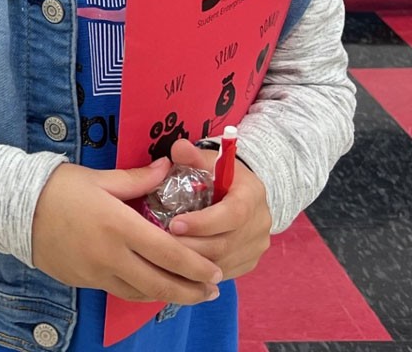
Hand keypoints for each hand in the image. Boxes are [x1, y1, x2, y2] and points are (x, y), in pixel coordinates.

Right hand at [31, 158, 222, 303]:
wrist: (16, 207)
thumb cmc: (60, 187)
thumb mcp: (100, 178)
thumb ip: (137, 178)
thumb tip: (166, 167)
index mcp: (119, 226)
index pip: (167, 253)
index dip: (195, 266)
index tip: (216, 270)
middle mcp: (111, 255)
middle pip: (160, 283)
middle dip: (191, 290)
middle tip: (213, 290)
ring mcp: (97, 273)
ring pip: (142, 293)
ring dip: (170, 296)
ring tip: (190, 294)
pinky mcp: (84, 281)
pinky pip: (121, 291)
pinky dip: (142, 292)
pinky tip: (153, 287)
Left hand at [164, 137, 271, 278]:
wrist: (244, 192)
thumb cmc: (220, 175)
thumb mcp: (208, 160)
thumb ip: (192, 156)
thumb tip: (178, 149)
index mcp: (252, 196)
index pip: (232, 215)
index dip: (203, 223)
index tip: (174, 224)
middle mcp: (260, 224)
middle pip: (225, 244)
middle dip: (191, 246)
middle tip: (161, 242)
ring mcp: (257, 247)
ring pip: (224, 263)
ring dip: (193, 262)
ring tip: (165, 254)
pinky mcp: (250, 262)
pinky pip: (225, 272)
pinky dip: (201, 272)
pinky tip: (179, 265)